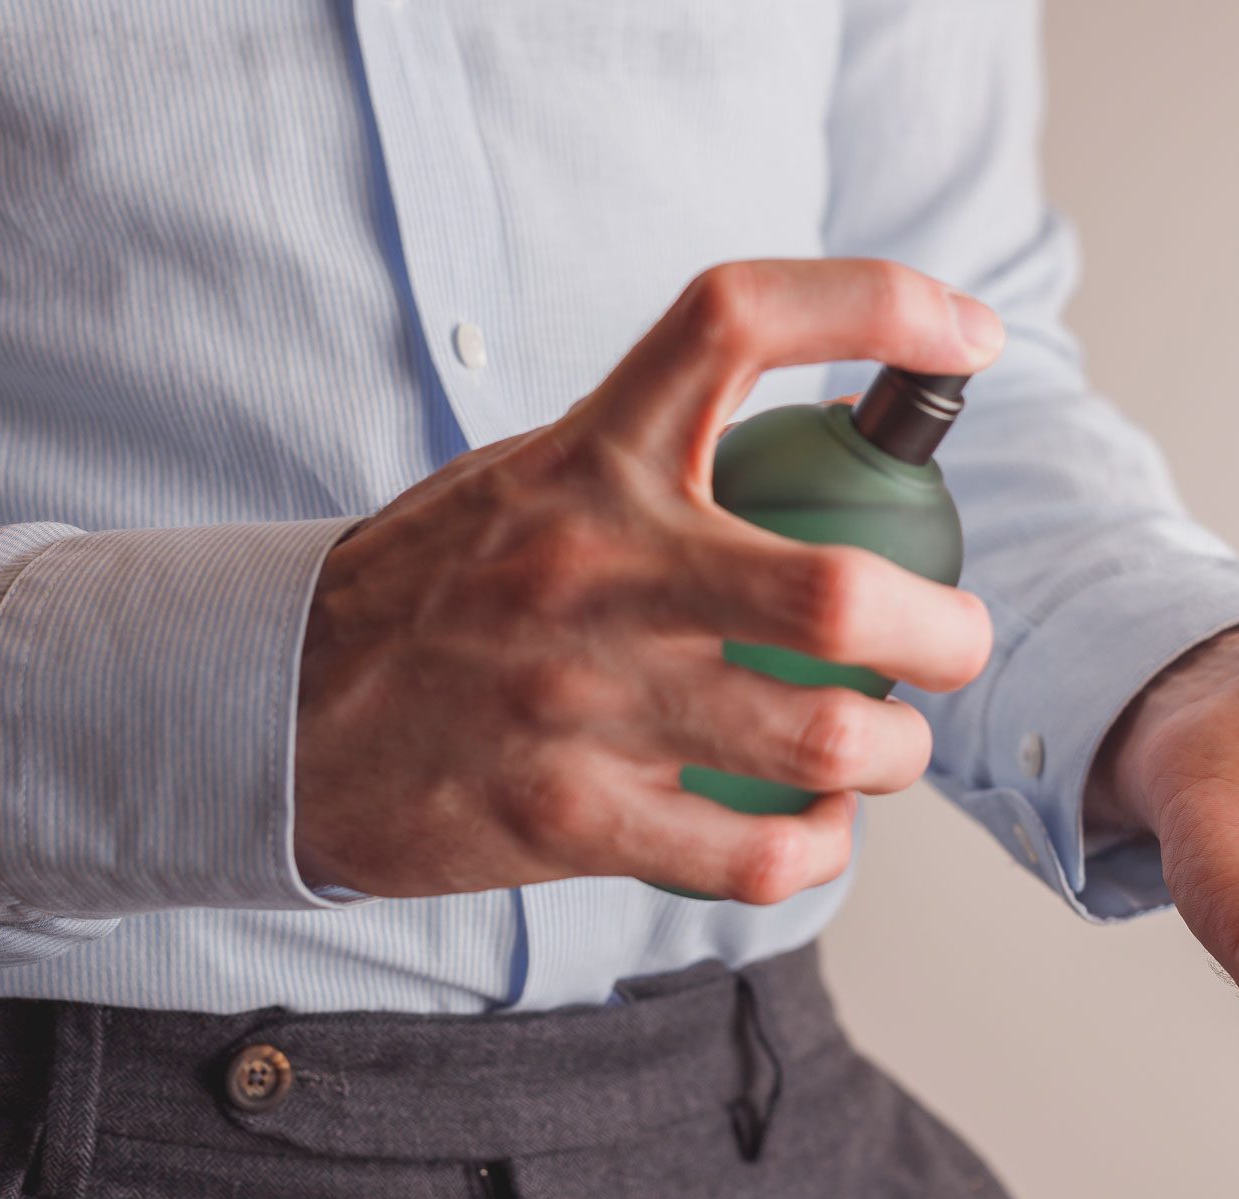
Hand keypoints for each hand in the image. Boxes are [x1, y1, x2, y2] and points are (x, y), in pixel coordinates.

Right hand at [295, 260, 999, 900]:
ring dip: (895, 755)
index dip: (875, 303)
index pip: (735, 321)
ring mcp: (581, 699)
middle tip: (955, 642)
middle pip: (838, 596)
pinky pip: (754, 856)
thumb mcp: (531, 476)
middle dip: (947, 635)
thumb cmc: (434, 586)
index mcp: (587, 455)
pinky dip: (816, 848)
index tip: (967, 335)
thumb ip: (654, 462)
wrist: (271, 710)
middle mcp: (593, 566)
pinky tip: (813, 827)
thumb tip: (823, 470)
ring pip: (824, 742)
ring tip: (883, 748)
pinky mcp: (566, 817)